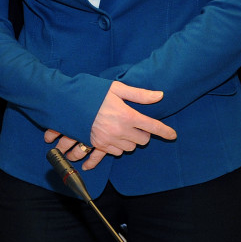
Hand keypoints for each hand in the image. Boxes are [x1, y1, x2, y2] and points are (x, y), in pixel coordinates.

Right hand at [46, 82, 176, 170]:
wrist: (67, 103)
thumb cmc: (92, 93)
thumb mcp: (116, 88)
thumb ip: (139, 94)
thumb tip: (159, 95)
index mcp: (127, 115)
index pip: (153, 126)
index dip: (165, 131)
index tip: (173, 135)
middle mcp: (121, 130)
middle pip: (143, 140)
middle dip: (143, 134)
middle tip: (137, 124)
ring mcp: (109, 140)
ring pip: (130, 148)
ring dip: (130, 141)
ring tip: (123, 129)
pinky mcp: (98, 145)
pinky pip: (115, 153)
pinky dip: (118, 147)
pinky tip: (114, 138)